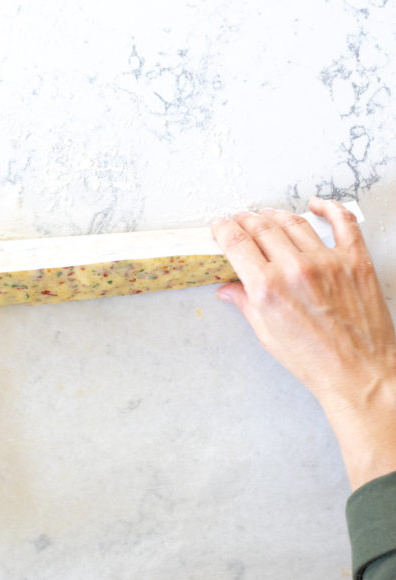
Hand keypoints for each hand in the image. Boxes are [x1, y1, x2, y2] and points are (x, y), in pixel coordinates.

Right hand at [211, 198, 395, 489]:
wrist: (360, 375)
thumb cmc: (317, 363)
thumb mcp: (269, 336)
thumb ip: (246, 305)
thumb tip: (229, 291)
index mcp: (268, 288)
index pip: (236, 243)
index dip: (223, 229)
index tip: (220, 225)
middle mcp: (296, 269)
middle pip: (262, 228)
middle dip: (245, 220)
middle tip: (240, 219)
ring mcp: (328, 262)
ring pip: (294, 222)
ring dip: (276, 214)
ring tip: (268, 215)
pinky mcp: (355, 261)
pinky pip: (343, 222)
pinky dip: (329, 207)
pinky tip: (317, 204)